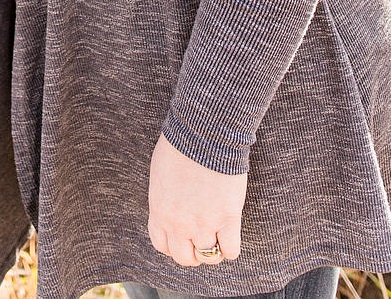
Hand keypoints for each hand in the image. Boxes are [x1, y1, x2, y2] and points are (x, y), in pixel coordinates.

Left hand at [147, 134, 246, 267]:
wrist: (203, 133)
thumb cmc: (181, 144)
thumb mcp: (161, 175)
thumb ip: (165, 198)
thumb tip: (172, 208)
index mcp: (159, 210)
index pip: (162, 245)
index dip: (174, 245)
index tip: (183, 239)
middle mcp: (179, 222)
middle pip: (184, 257)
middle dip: (193, 252)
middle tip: (202, 239)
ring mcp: (203, 223)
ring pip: (208, 257)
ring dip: (214, 249)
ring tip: (219, 235)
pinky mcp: (227, 219)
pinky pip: (231, 251)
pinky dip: (231, 247)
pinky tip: (231, 233)